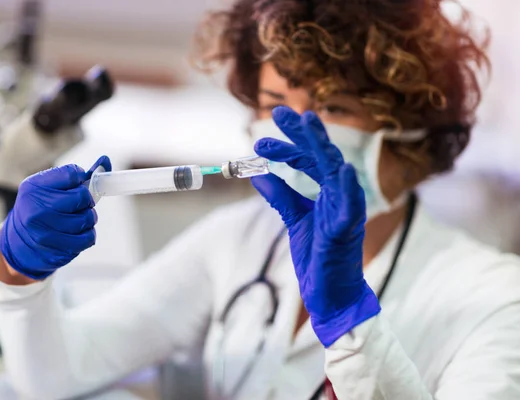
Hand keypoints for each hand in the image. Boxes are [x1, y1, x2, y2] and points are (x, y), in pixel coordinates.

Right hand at [0, 156, 111, 279]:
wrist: (18, 244)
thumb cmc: (39, 209)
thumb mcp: (46, 188)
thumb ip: (74, 176)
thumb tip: (106, 160)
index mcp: (34, 188)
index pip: (72, 174)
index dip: (81, 178)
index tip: (77, 184)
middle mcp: (37, 209)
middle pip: (82, 197)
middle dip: (86, 199)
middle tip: (80, 203)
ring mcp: (46, 232)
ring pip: (87, 218)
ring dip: (89, 217)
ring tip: (79, 217)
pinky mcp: (57, 249)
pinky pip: (88, 238)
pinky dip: (88, 234)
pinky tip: (78, 232)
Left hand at [251, 107, 379, 346]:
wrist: (330, 295)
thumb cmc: (318, 257)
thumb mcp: (295, 221)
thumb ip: (282, 198)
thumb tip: (258, 175)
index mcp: (327, 193)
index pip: (307, 161)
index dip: (286, 148)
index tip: (260, 141)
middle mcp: (339, 196)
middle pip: (322, 156)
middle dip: (302, 133)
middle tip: (280, 112)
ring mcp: (346, 211)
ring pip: (337, 172)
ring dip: (322, 147)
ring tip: (309, 123)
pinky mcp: (349, 231)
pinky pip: (352, 207)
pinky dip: (350, 187)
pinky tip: (343, 169)